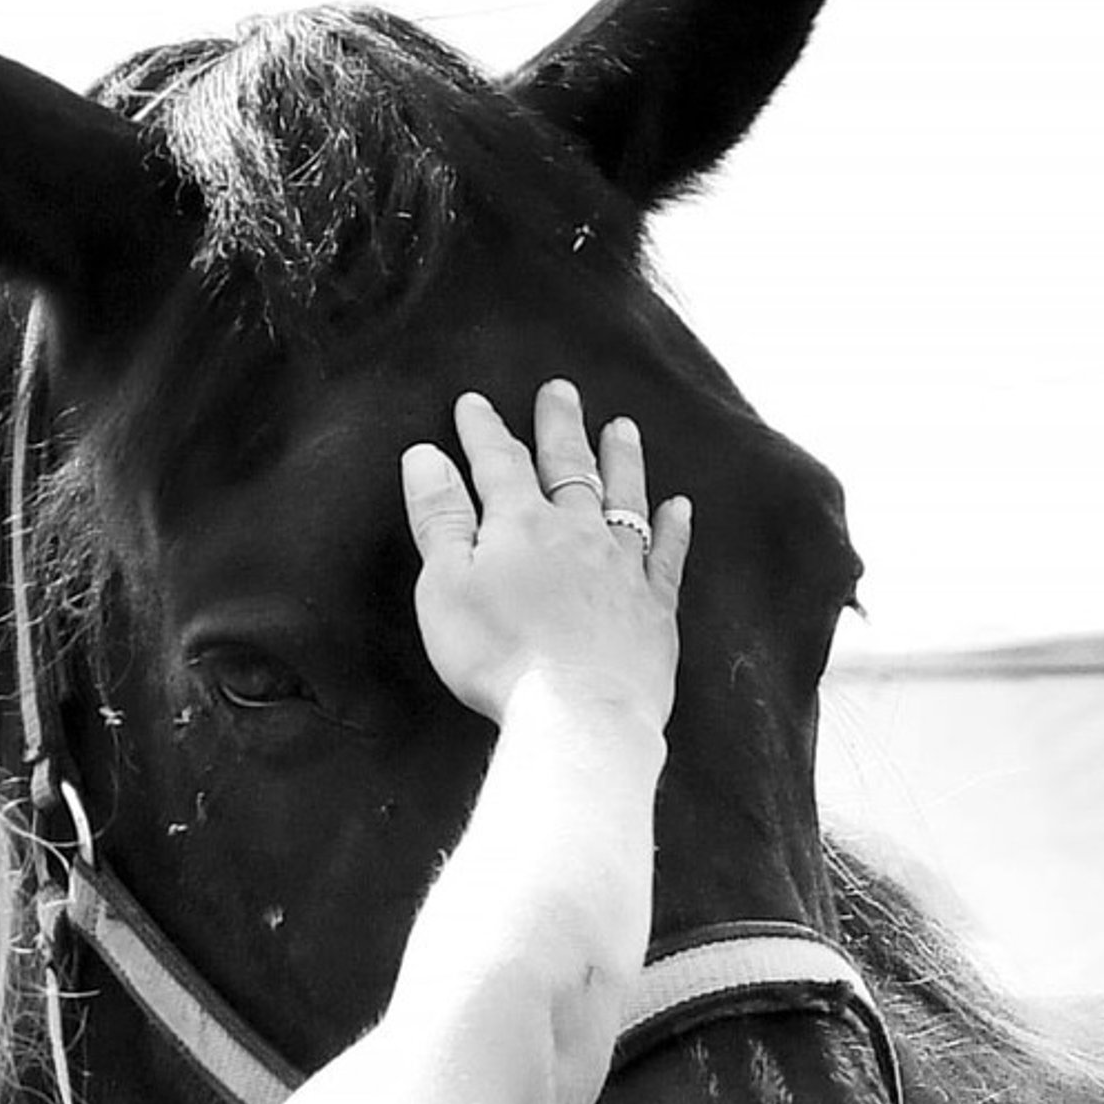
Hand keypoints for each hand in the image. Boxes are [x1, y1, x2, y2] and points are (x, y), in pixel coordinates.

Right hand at [401, 382, 690, 734]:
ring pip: (624, 498)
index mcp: (520, 525)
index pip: (498, 462)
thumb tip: (424, 455)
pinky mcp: (654, 609)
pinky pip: (667, 555)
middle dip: (559, 426)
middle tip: (561, 390)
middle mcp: (577, 533)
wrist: (579, 713)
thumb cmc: (499, 655)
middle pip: (568, 466)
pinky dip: (673, 527)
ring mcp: (622, 568)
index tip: (473, 401)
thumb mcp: (446, 586)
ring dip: (622, 460)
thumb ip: (439, 518)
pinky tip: (678, 507)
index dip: (483, 430)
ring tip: (622, 427)